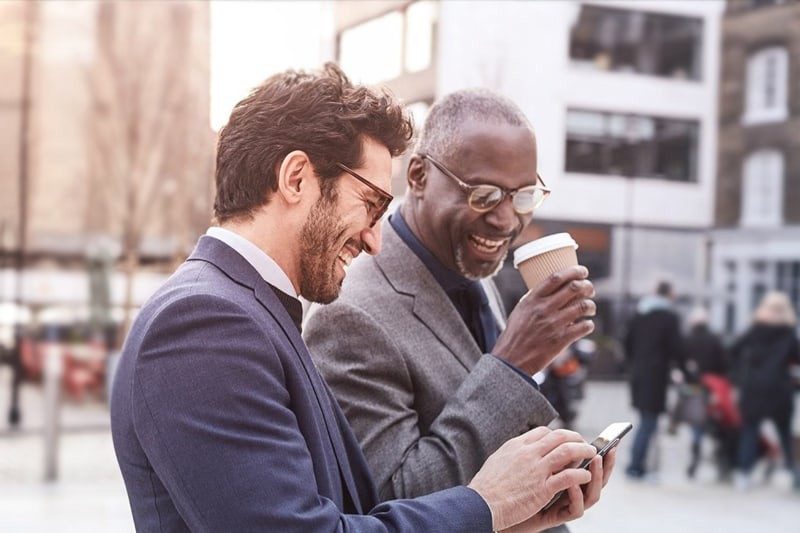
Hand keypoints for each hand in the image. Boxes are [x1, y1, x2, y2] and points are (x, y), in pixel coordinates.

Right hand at [468, 428, 596, 530]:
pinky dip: (581, 474)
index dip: (558, 435)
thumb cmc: (487, 486)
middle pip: (559, 436)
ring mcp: (536, 469)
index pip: (544, 432)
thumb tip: (521, 449)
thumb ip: (513, 453)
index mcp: (517, 445)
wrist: (481, 503)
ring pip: (567, 451)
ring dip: (583, 451)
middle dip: (576, 438)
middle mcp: (528, 453)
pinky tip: (586, 476)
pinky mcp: (542, 488)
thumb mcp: (498, 459)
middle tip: (584, 444)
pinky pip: (569, 476)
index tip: (565, 441)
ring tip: (592, 454)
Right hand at [492, 265, 595, 374]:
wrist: (512, 359)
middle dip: (587, 286)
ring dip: (590, 305)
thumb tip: (554, 288)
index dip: (573, 271)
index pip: (556, 277)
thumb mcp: (521, 310)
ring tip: (589, 308)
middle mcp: (544, 309)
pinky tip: (586, 325)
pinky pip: (584, 327)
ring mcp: (554, 324)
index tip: (582, 271)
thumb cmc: (516, 333)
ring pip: (583, 306)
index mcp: (532, 299)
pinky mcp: (561, 339)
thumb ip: (536, 298)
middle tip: (590, 290)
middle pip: (574, 288)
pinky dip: (589, 324)